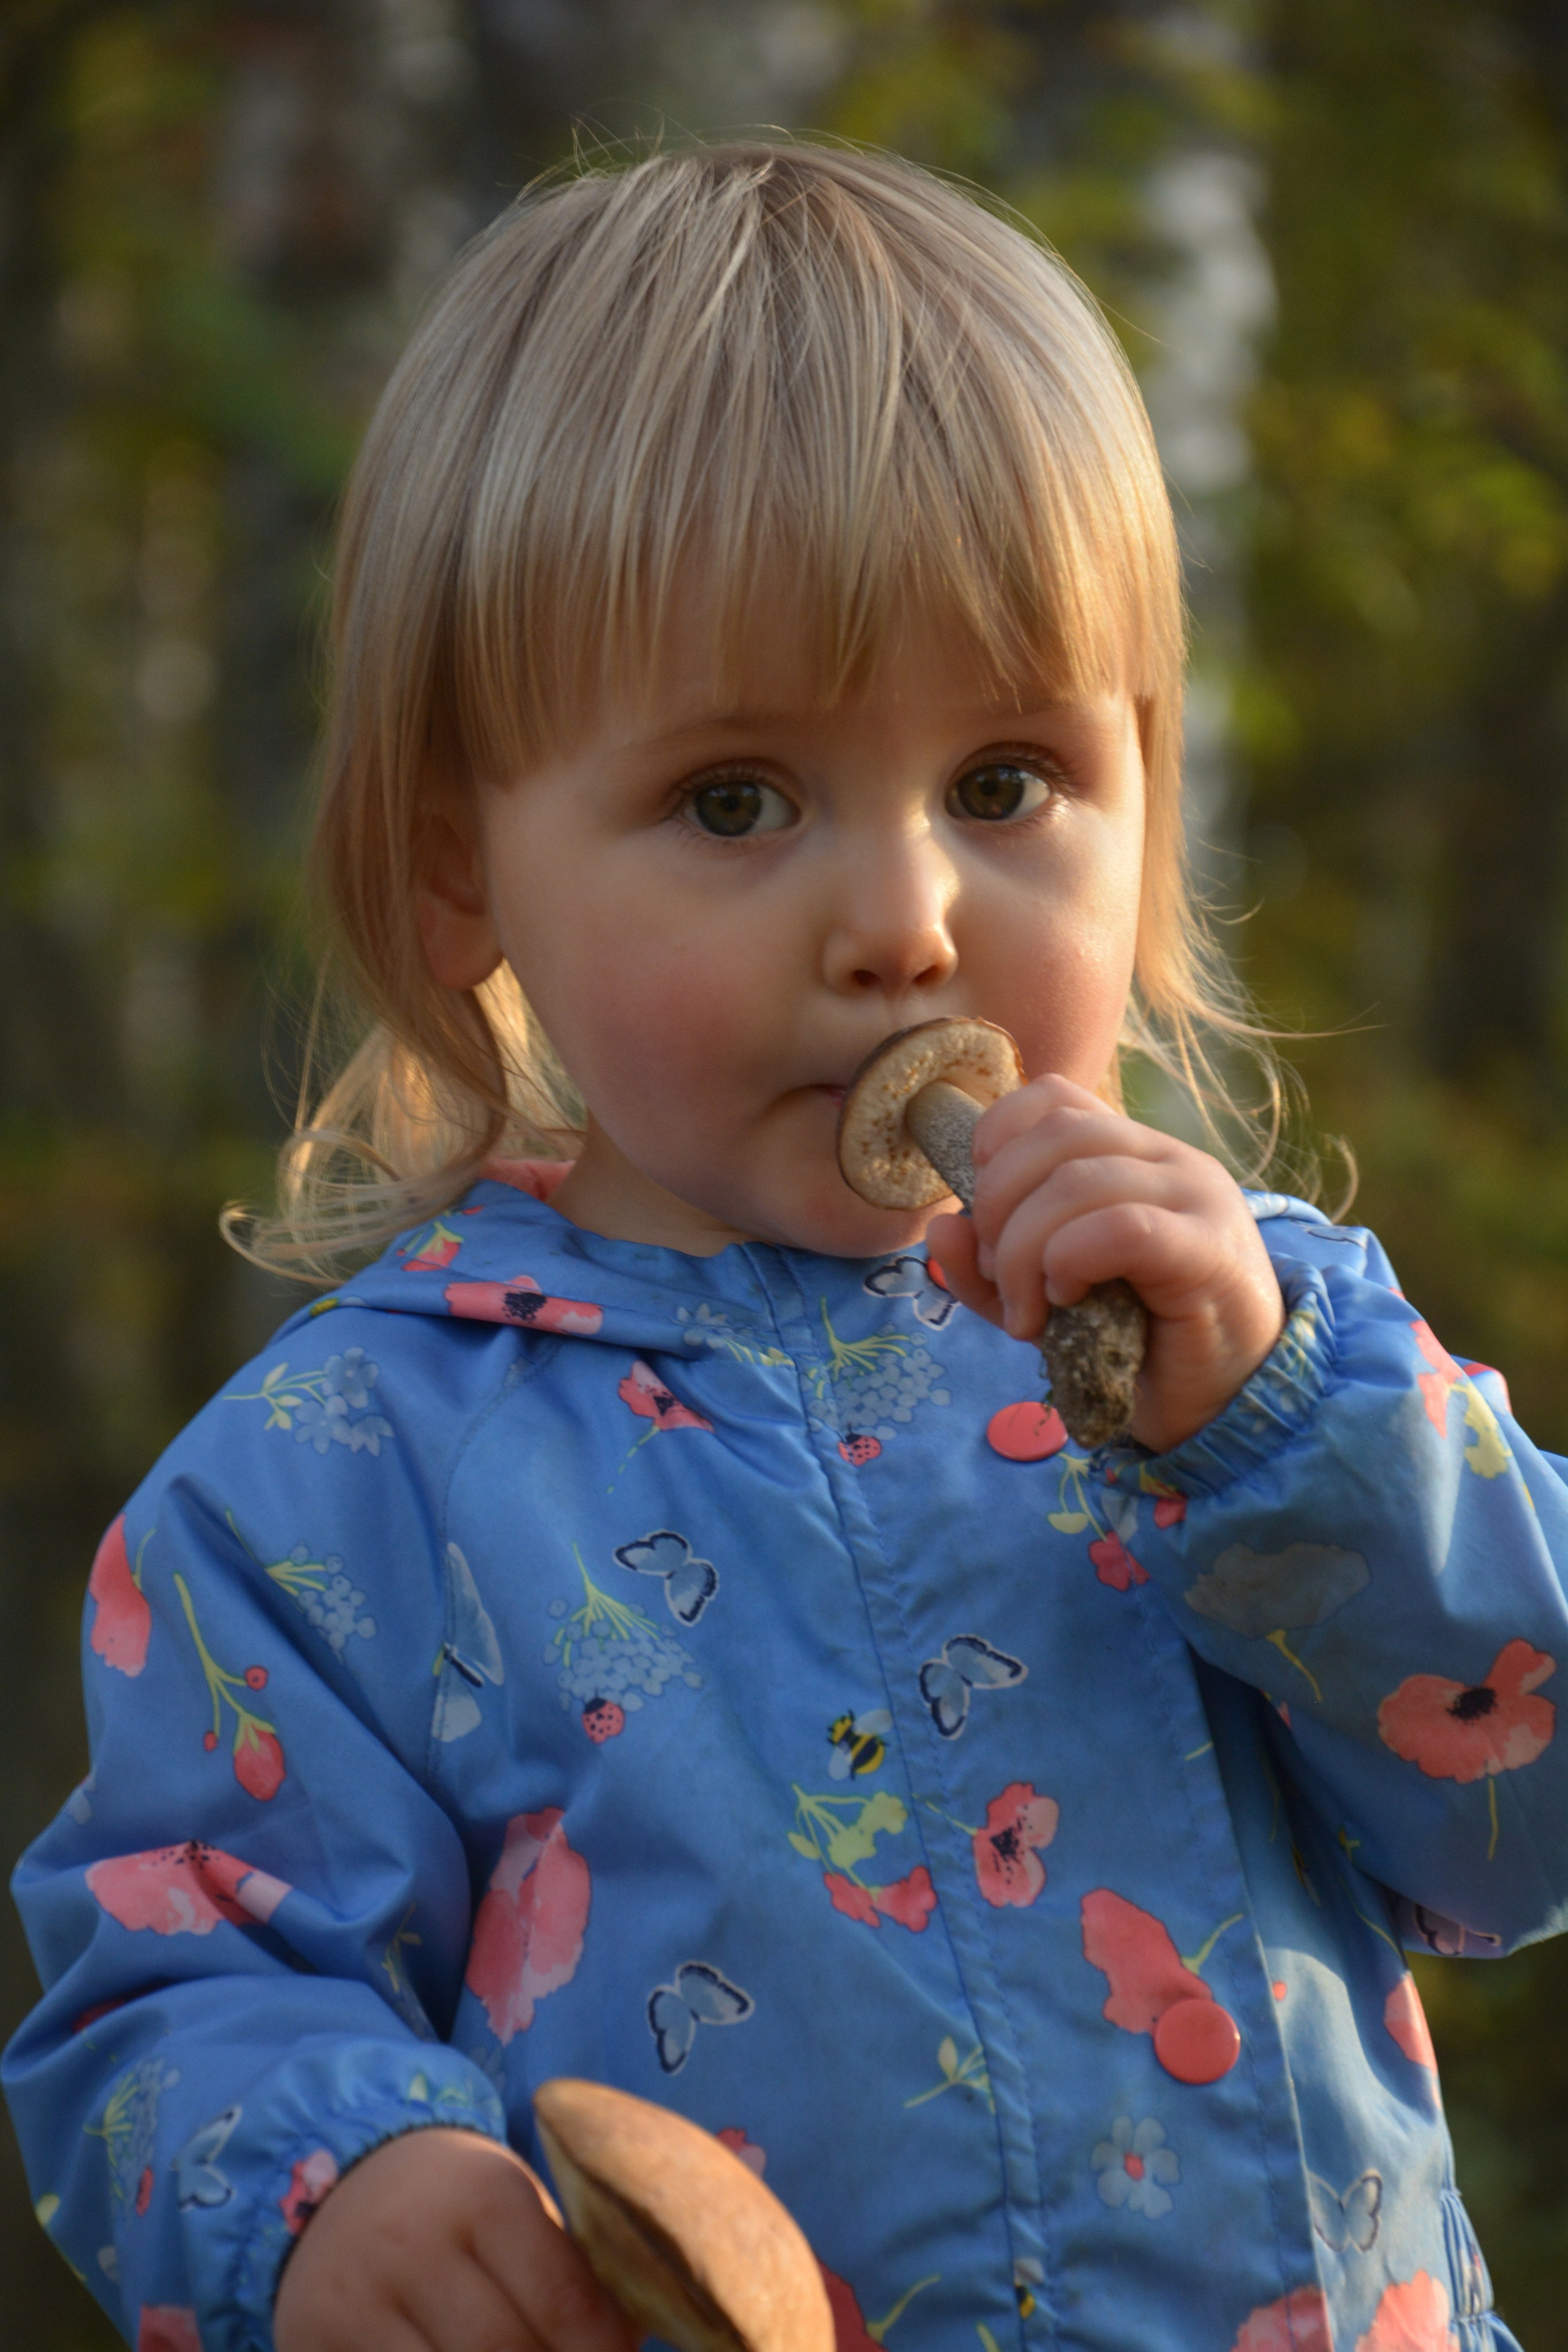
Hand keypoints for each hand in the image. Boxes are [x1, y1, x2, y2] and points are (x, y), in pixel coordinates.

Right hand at [273, 2126, 635, 2351]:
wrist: (346, 2174)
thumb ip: (567, 2275)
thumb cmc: (460, 2207)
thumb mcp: (515, 2212)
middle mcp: (416, 2241)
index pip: (562, 2301)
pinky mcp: (314, 2338)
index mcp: (486, 2195)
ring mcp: (359, 2295)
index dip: (600, 2351)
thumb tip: (628, 2346)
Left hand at [928, 1075, 1284, 1452]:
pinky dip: (1071, 1260)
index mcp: (1130, 1153)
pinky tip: (1067, 1301)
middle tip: (1001, 1278)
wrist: (1223, 1403)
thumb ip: (989, 1268)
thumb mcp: (1042, 1303)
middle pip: (1053, 1134)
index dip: (997, 1142)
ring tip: (1028, 1311)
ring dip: (1025, 1249)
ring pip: (1078, 1179)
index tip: (985, 1215)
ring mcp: (1195, 1196)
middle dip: (997, 1205)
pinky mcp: (1209, 1249)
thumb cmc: (1136, 1344)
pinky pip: (1121, 1226)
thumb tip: (938, 1228)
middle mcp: (1167, 1158)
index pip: (1052, 1098)